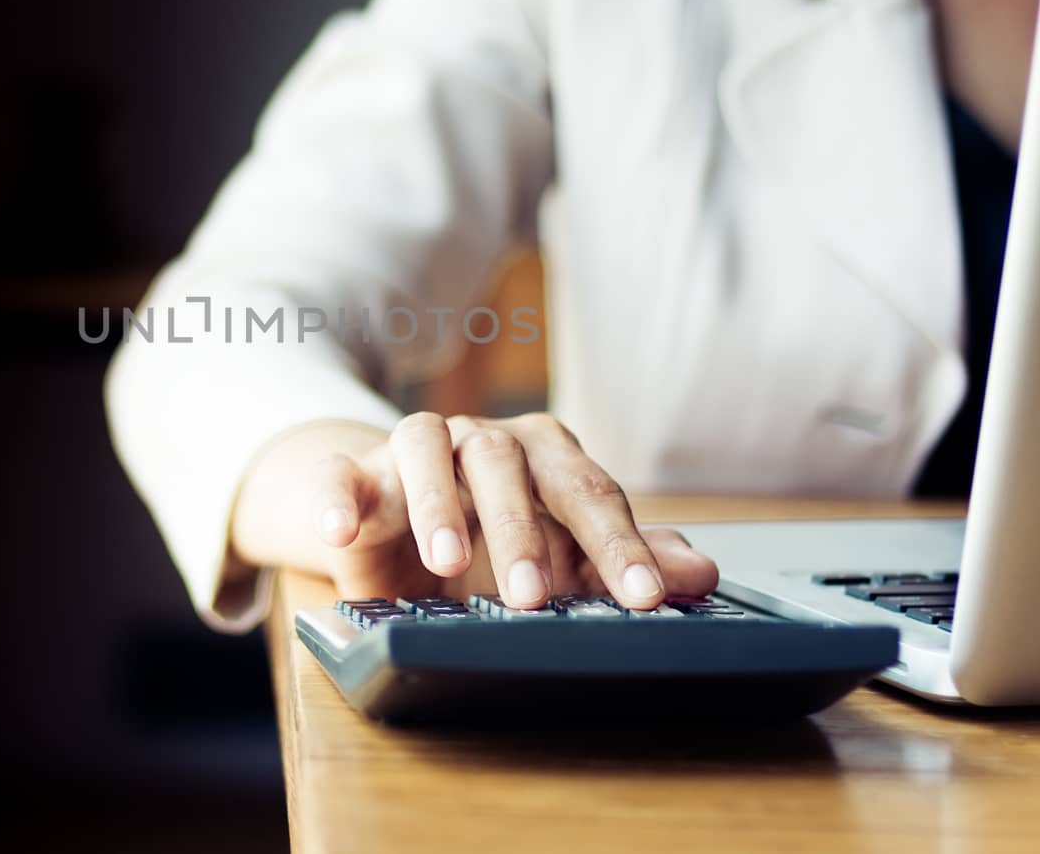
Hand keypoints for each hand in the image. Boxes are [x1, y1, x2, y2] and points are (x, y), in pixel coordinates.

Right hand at [231, 413, 718, 608]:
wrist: (393, 522)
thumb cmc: (493, 536)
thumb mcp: (560, 555)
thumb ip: (622, 561)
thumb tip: (701, 577)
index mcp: (543, 455)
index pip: (588, 492)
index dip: (617, 546)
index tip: (643, 600)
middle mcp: (481, 440)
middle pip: (505, 460)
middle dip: (522, 529)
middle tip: (533, 597)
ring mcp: (414, 448)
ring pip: (425, 447)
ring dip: (436, 502)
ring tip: (446, 563)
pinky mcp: (353, 471)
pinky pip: (341, 472)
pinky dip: (338, 498)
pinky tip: (340, 532)